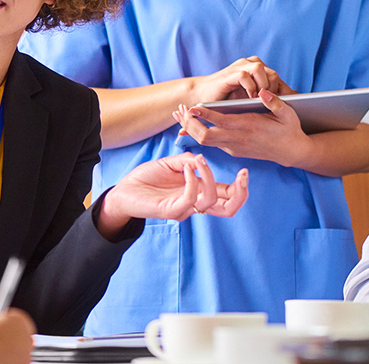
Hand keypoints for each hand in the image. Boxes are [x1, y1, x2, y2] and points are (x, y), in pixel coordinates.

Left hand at [101, 153, 249, 233]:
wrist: (123, 190)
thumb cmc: (146, 179)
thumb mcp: (171, 164)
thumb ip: (188, 160)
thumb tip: (201, 159)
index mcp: (198, 193)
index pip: (227, 196)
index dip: (240, 188)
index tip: (245, 171)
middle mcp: (194, 203)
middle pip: (228, 209)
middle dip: (241, 194)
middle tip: (243, 176)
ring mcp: (183, 209)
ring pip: (211, 203)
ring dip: (210, 177)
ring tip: (199, 161)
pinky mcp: (170, 210)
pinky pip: (190, 199)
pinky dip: (193, 180)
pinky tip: (186, 168)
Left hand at [173, 89, 308, 166]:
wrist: (291, 152)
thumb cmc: (289, 129)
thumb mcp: (287, 113)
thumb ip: (275, 102)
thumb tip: (263, 91)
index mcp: (248, 127)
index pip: (221, 122)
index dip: (205, 116)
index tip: (192, 107)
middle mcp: (237, 139)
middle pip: (205, 136)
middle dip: (189, 125)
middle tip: (179, 111)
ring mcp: (233, 147)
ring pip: (205, 142)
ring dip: (191, 129)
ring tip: (180, 115)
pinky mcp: (232, 150)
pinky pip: (211, 143)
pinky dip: (199, 134)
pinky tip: (192, 123)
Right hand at [192, 56, 287, 102]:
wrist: (203, 96)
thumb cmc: (228, 100)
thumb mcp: (251, 100)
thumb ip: (269, 99)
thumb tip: (293, 104)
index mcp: (259, 71)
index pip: (278, 79)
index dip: (284, 93)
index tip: (288, 107)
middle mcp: (251, 65)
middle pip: (273, 74)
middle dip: (275, 90)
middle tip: (272, 105)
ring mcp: (240, 67)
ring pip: (260, 70)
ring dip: (263, 86)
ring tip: (261, 100)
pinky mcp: (230, 73)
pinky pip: (245, 75)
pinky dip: (250, 87)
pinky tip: (250, 98)